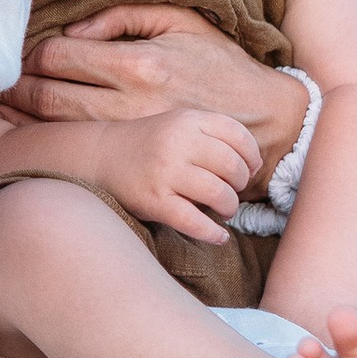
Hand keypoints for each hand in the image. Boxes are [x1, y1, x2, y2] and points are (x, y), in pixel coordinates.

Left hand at [1, 3, 308, 169]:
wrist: (266, 121)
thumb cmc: (221, 66)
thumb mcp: (180, 22)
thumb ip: (124, 16)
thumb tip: (76, 29)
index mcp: (138, 62)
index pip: (59, 56)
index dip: (30, 54)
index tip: (18, 53)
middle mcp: (131, 103)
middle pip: (48, 96)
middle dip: (14, 89)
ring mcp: (133, 136)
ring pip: (58, 128)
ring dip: (24, 119)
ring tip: (3, 110)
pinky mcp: (139, 159)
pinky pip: (81, 150)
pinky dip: (51, 142)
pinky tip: (34, 134)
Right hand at [80, 103, 262, 245]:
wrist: (100, 157)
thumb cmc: (149, 145)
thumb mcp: (179, 125)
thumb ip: (214, 136)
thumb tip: (255, 164)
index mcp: (187, 120)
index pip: (238, 136)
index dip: (252, 157)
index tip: (249, 169)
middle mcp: (177, 143)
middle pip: (233, 167)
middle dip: (240, 185)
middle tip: (231, 192)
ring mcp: (165, 172)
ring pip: (219, 194)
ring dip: (229, 208)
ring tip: (223, 210)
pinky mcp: (154, 201)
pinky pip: (195, 222)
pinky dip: (213, 233)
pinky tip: (218, 237)